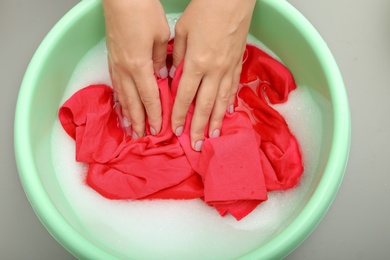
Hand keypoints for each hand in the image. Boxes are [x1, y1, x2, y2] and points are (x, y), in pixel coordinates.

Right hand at [103, 0, 169, 137]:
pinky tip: (122, 104)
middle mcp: (124, 69)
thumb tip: (162, 77)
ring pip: (122, 95)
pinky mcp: (111, 57)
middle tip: (142, 138)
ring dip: (127, 114)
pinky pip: (116, 85)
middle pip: (132, 102)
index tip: (159, 130)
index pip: (149, 98)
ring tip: (130, 128)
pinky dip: (120, 98)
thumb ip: (162, 60)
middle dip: (139, 122)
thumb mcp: (161, 35)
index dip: (155, 116)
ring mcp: (115, 64)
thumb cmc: (143, 10)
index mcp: (139, 65)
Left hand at [171, 0, 255, 150]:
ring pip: (221, 101)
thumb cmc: (205, 9)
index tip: (175, 130)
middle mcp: (214, 70)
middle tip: (195, 145)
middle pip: (204, 105)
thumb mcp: (181, 30)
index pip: (185, 96)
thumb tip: (173, 76)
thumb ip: (176, 56)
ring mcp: (229, 69)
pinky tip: (228, 114)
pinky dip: (230, 103)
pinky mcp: (238, 64)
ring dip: (215, 121)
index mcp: (197, 62)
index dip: (180, 115)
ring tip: (212, 137)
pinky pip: (233, 88)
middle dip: (198, 127)